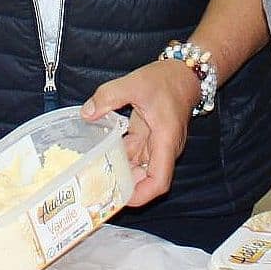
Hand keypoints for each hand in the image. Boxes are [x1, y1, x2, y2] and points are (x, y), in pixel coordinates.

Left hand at [82, 60, 199, 205]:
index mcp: (165, 141)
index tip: (119, 198)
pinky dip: (119, 158)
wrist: (184, 72)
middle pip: (146, 180)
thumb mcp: (135, 83)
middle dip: (124, 188)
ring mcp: (156, 145)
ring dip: (119, 173)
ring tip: (93, 176)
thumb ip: (109, 96)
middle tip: (97, 189)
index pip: (159, 182)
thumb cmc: (166, 80)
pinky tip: (100, 156)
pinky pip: (134, 155)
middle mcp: (163, 149)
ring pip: (138, 169)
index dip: (140, 195)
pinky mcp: (149, 137)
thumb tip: (86, 113)